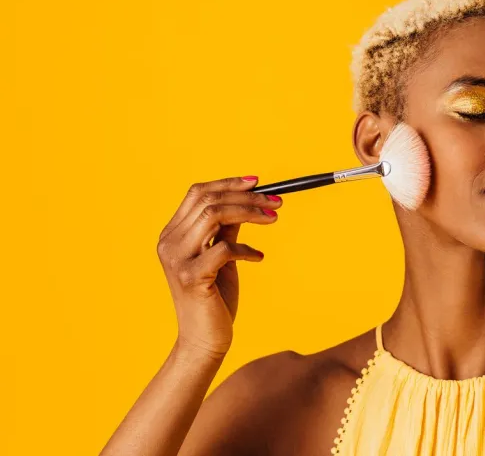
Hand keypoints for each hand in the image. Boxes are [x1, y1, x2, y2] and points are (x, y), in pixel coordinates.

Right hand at [156, 176, 280, 359]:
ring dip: (250, 213)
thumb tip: (247, 202)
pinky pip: (225, 248)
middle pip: (208, 200)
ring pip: (214, 215)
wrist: (204, 340)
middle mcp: (169, 242)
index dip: (228, 183)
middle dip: (247, 197)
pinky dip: (247, 249)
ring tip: (273, 219)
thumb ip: (226, 230)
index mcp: (172, 234)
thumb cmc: (213, 299)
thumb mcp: (221, 257)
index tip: (258, 182)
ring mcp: (177, 259)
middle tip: (276, 202)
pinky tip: (258, 258)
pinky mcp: (192, 276)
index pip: (197, 193)